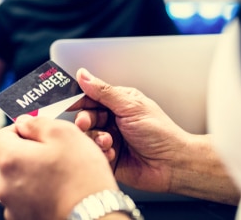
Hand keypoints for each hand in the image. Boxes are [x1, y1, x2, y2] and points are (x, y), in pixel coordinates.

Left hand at [0, 115, 118, 219]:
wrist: (94, 218)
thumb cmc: (81, 177)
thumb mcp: (65, 134)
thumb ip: (38, 123)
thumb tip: (24, 122)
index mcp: (10, 159)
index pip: (3, 135)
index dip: (22, 130)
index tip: (40, 133)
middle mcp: (4, 185)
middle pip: (12, 159)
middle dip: (31, 153)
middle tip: (58, 154)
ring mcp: (12, 207)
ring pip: (21, 180)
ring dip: (36, 174)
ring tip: (62, 176)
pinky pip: (27, 200)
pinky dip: (40, 195)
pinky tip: (60, 193)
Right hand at [74, 68, 189, 192]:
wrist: (173, 164)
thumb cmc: (161, 133)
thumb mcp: (130, 106)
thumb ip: (104, 92)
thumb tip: (84, 75)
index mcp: (119, 102)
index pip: (92, 96)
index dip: (79, 99)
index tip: (67, 103)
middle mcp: (113, 119)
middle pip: (86, 116)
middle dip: (85, 120)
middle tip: (85, 123)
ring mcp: (110, 138)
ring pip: (87, 135)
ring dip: (95, 138)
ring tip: (108, 141)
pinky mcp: (109, 157)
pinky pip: (93, 152)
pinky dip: (101, 152)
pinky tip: (112, 152)